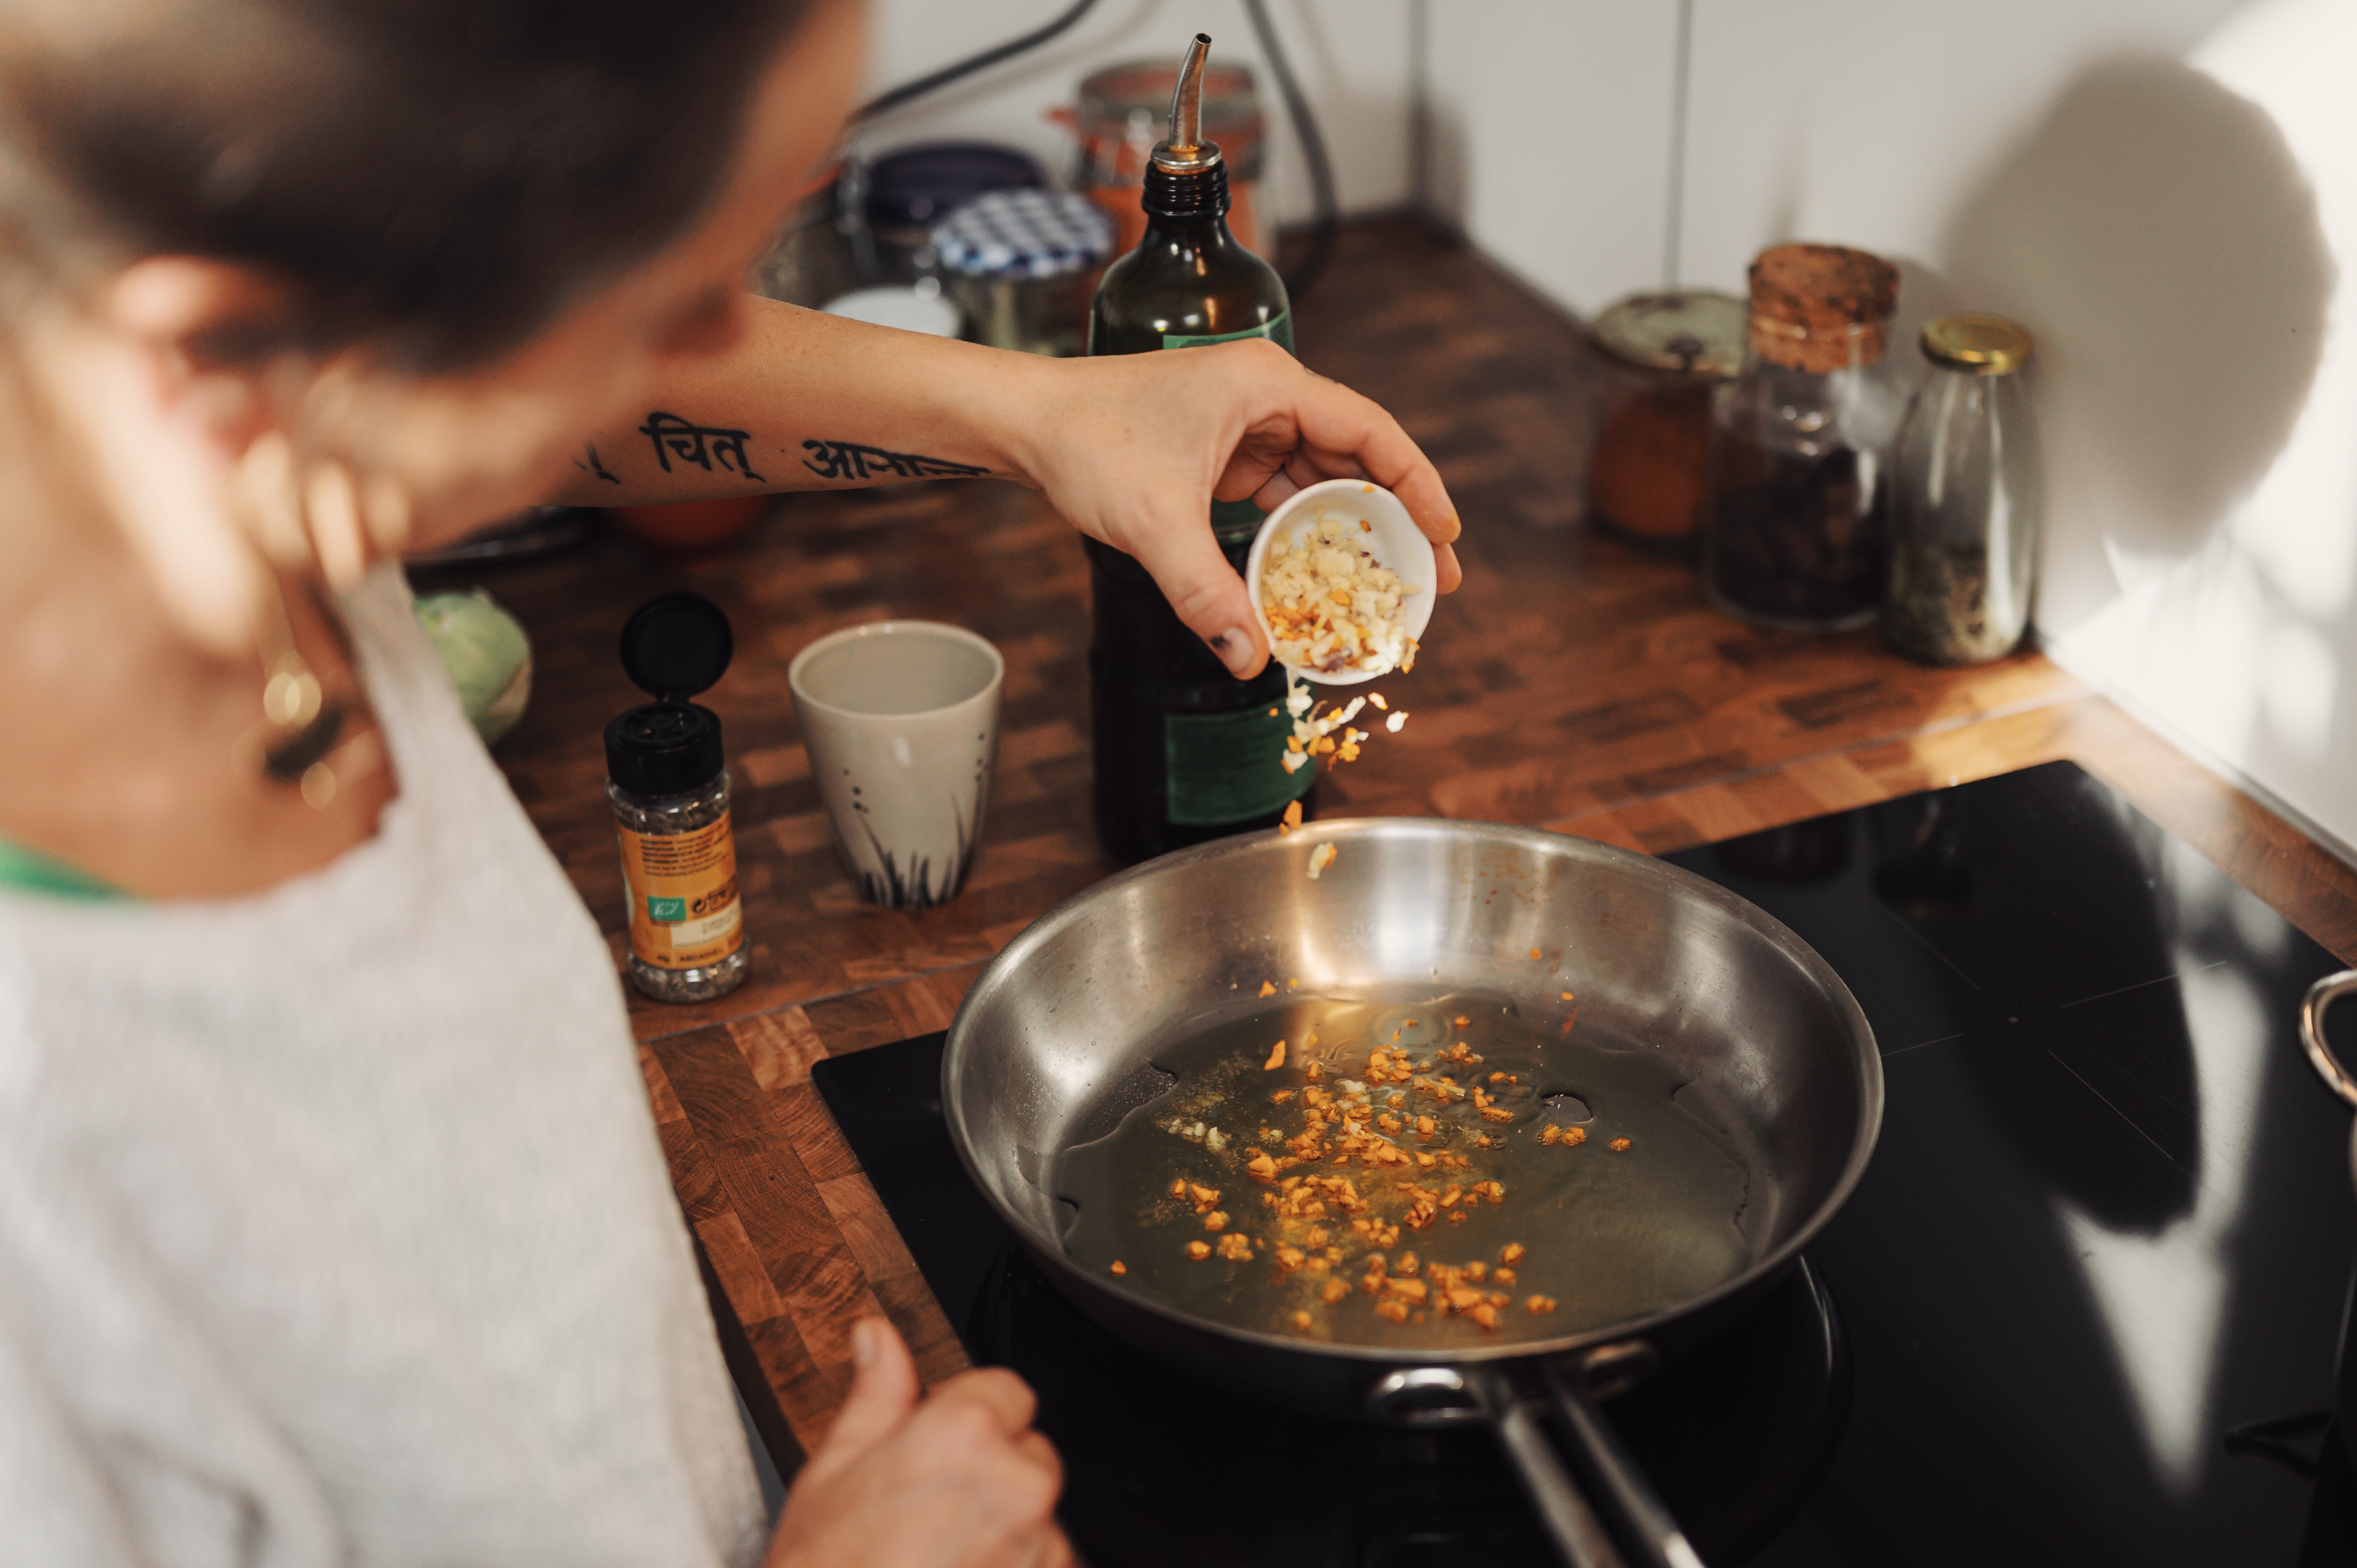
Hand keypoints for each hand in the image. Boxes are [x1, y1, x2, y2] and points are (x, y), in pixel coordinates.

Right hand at [765, 1318, 1070, 1567]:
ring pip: (1039, 1520)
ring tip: (939, 1563)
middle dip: (992, 1479)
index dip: (971, 1420)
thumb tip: (878, 1339)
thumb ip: (875, 1396)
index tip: (942, 1453)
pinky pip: (1045, 1566)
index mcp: (963, 1434)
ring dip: (1005, 1536)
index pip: (1007, 1390)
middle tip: (930, 1519)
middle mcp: (1015, 1483)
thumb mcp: (832, 1473)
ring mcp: (1039, 1544)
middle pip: (1030, 1456)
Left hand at [1011, 339, 1461, 678]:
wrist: (1025, 424)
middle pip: (1357, 458)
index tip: (1445, 536)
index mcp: (1267, 384)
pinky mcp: (1223, 453)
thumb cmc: (1085, 440)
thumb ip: (1206, 591)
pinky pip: (1282, 493)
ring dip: (1351, 531)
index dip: (1416, 485)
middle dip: (1394, 519)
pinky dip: (1303, 533)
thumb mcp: (1153, 521)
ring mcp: (1245, 425)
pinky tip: (1321, 575)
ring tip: (1386, 585)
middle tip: (1431, 579)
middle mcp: (1266, 396)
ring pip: (1320, 479)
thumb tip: (1249, 657)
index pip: (1371, 432)